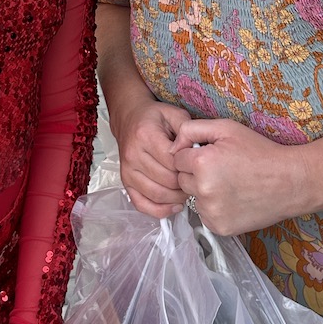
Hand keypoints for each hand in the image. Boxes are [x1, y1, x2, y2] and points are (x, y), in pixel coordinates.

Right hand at [113, 95, 192, 216]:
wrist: (129, 118)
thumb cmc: (153, 118)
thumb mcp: (174, 114)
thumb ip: (187, 129)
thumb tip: (194, 150)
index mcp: (145, 135)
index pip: (172, 161)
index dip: (189, 165)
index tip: (196, 163)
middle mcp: (133, 155)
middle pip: (167, 180)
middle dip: (185, 182)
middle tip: (195, 178)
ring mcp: (127, 171)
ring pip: (157, 195)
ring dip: (176, 197)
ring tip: (186, 189)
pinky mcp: (126, 182)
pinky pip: (142, 204)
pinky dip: (160, 210)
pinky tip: (173, 205)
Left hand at [171, 118, 303, 233]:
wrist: (289, 182)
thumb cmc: (259, 151)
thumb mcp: (226, 128)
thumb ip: (192, 130)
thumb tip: (172, 146)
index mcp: (202, 163)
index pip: (177, 159)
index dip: (194, 154)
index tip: (212, 155)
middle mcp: (203, 190)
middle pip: (182, 180)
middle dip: (196, 173)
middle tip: (222, 169)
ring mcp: (211, 212)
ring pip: (193, 198)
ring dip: (204, 191)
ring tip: (230, 184)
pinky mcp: (219, 227)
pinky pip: (204, 214)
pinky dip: (214, 207)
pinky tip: (233, 199)